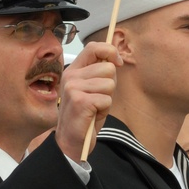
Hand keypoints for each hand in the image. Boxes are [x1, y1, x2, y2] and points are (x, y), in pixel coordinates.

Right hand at [53, 42, 120, 158]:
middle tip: (98, 99)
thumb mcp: (92, 90)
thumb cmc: (84, 116)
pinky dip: (104, 110)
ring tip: (95, 108)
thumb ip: (100, 73)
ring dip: (107, 99)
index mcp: (73, 71)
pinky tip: (93, 115)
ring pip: (109, 84)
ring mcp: (73, 88)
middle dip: (110, 85)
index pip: (93, 47)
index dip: (110, 51)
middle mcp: (70, 76)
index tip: (117, 62)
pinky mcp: (80, 101)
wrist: (71, 141)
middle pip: (108, 68)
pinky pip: (107, 99)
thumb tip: (116, 60)